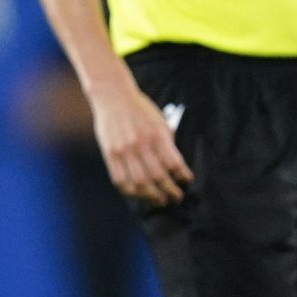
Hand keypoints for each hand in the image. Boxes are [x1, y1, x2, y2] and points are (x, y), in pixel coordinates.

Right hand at [91, 84, 191, 205]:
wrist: (113, 96)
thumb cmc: (140, 109)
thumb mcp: (159, 121)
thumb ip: (166, 142)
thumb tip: (173, 167)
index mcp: (157, 135)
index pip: (174, 163)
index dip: (182, 176)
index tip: (186, 181)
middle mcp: (141, 144)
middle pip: (158, 176)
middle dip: (170, 190)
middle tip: (176, 197)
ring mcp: (124, 150)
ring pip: (139, 182)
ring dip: (151, 196)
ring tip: (159, 200)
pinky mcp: (110, 154)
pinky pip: (120, 179)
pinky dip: (130, 191)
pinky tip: (138, 194)